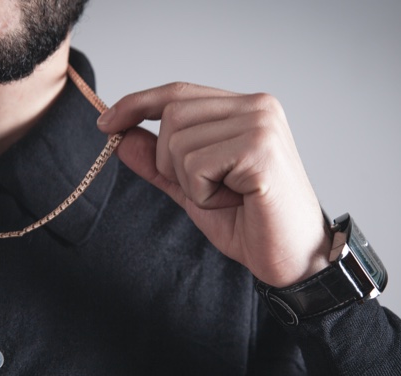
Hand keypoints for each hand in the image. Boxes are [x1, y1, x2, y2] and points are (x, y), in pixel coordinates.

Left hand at [97, 82, 329, 286]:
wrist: (293, 258)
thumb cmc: (251, 222)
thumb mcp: (191, 189)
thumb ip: (158, 162)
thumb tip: (120, 137)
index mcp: (245, 108)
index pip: (178, 92)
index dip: (137, 104)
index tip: (106, 124)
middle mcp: (257, 106)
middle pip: (172, 116)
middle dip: (172, 162)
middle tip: (210, 189)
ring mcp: (261, 124)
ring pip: (179, 142)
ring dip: (191, 183)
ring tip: (229, 196)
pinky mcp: (260, 149)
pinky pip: (196, 165)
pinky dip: (204, 194)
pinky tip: (237, 201)